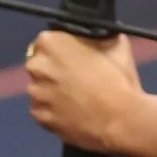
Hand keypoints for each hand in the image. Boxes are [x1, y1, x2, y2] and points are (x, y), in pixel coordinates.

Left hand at [26, 29, 144, 154]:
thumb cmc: (118, 80)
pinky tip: (73, 114)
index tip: (75, 59)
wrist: (121, 120)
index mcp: (51, 43)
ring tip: (78, 100)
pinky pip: (43, 111)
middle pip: (40, 65)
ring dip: (53, 92)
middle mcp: (37, 66)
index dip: (62, 51)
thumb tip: (96, 36)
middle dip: (54, 71)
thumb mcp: (115, 44)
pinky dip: (54, 112)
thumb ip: (97, 36)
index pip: (47, 42)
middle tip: (77, 80)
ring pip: (40, 89)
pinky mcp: (40, 116)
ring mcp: (36, 93)